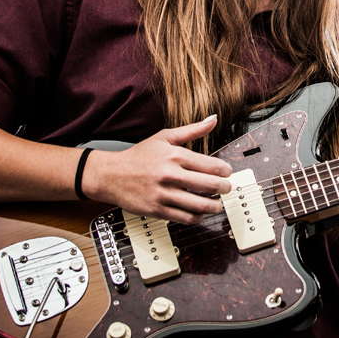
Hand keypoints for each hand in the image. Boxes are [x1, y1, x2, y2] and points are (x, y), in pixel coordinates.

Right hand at [82, 115, 233, 224]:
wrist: (110, 175)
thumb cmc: (139, 156)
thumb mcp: (164, 137)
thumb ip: (192, 130)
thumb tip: (213, 119)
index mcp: (175, 156)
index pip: (211, 166)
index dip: (225, 171)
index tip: (228, 172)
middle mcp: (170, 175)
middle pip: (209, 185)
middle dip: (225, 188)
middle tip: (227, 188)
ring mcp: (164, 194)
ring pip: (199, 205)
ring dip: (214, 206)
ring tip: (217, 203)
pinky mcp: (157, 210)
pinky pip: (184, 218)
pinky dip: (197, 217)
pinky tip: (199, 213)